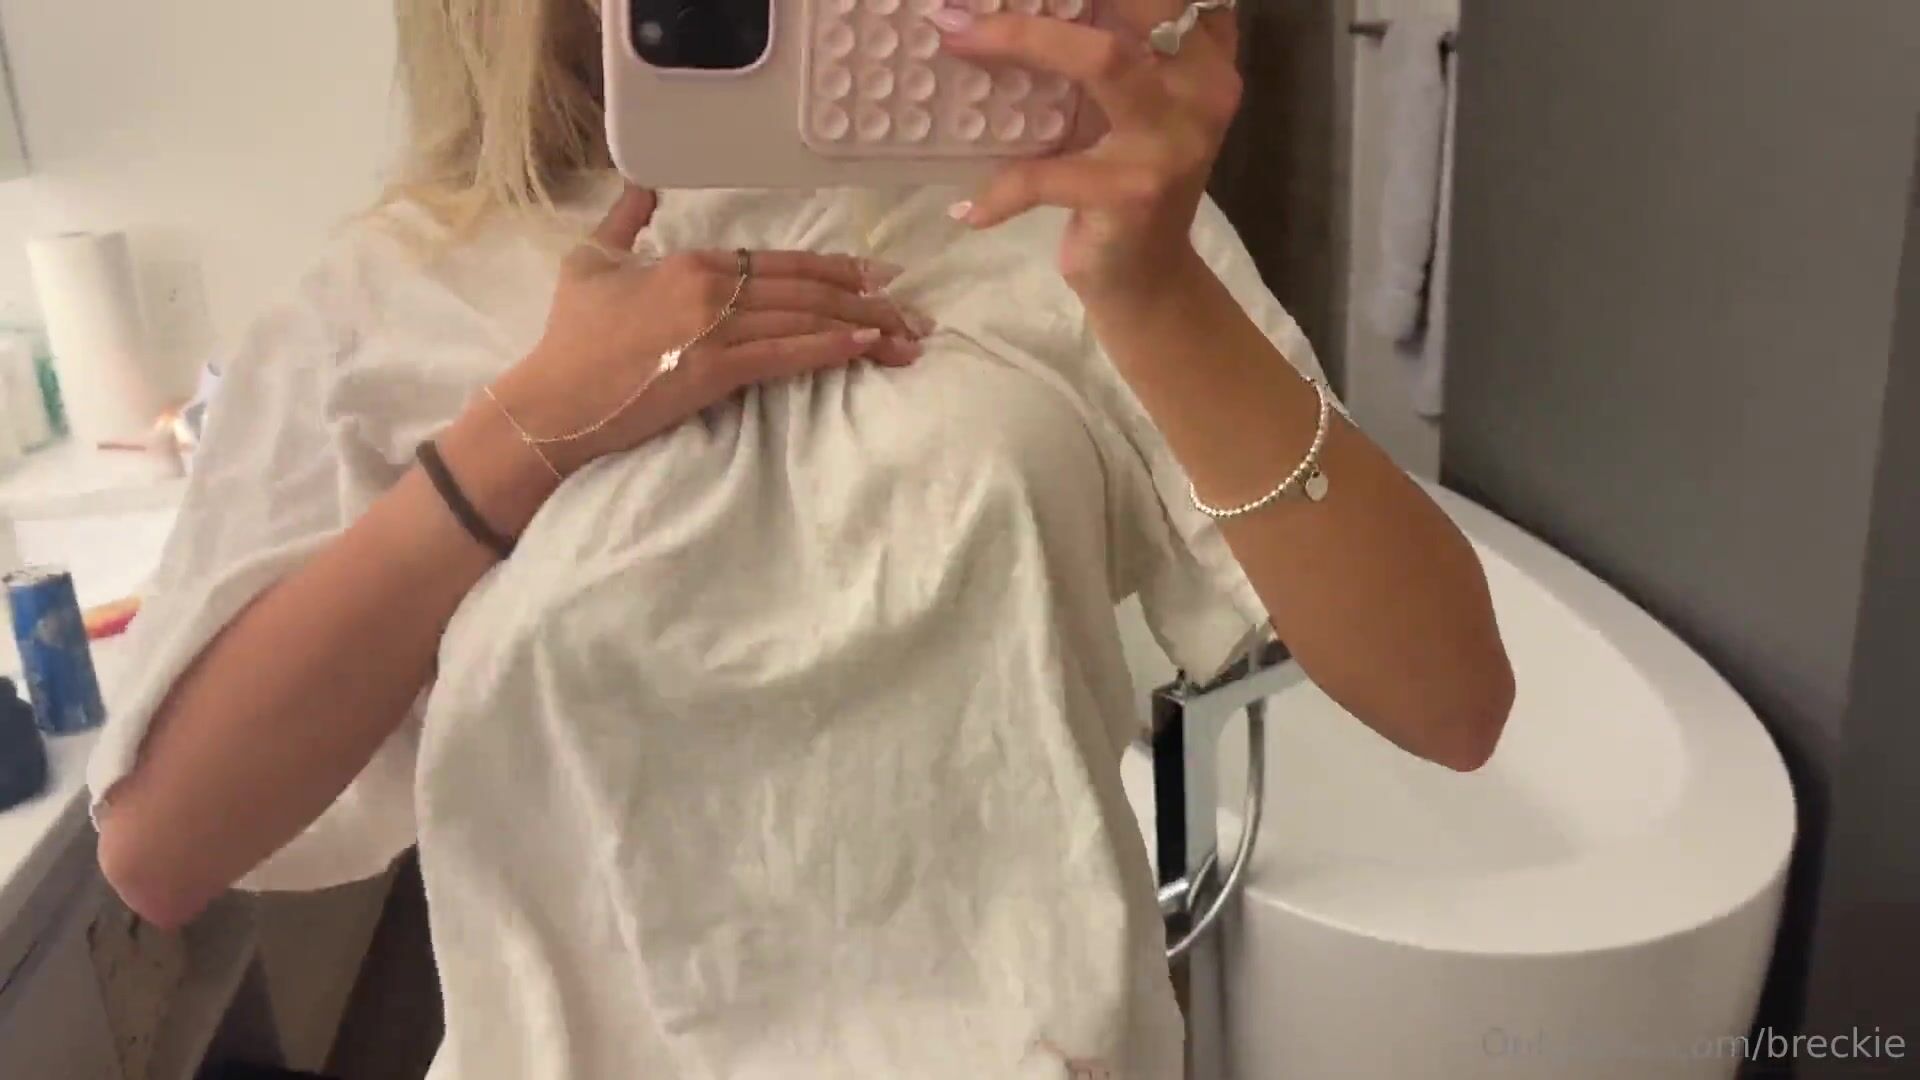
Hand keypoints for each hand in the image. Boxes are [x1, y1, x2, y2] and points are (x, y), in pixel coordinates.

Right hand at [490, 185, 932, 475]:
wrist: (553, 400)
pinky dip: (831, 349)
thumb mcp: (590, 261)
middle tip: (910, 307)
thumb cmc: (570, 337)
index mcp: (692, 262)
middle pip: (805, 289)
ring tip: (906, 335)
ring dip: (863, 327)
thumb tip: (642, 184)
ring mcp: (716, 328)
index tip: (874, 275)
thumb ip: (624, 219)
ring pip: (805, 320)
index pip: (779, 261)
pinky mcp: (717, 371)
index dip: (833, 269)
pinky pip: (787, 355)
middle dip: (866, 298)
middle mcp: (711, 287)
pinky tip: (866, 347)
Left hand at [931, 0, 1242, 298]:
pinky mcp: (1135, 192)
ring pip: (1101, 59)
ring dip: (1019, 40)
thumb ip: (1108, 49)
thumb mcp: (1127, 109)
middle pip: (1141, 0)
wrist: (1147, 282)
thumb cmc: (1125, 181)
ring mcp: (1172, 139)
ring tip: (956, 41)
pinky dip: (1001, 190)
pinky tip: (968, 209)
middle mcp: (1199, 88)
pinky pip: (1048, 175)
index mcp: (1201, 57)